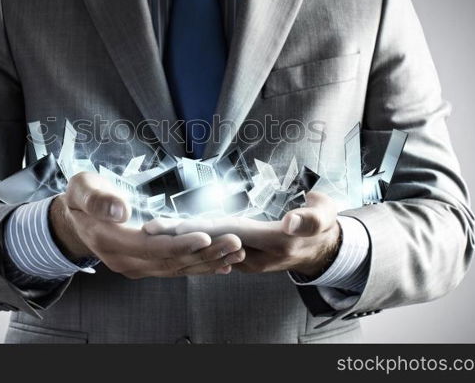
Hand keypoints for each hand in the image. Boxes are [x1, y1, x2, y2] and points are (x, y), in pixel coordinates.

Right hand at [49, 172, 245, 277]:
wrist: (75, 219)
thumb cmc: (82, 197)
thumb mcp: (82, 188)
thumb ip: (97, 198)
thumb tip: (120, 210)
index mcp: (110, 242)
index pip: (151, 247)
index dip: (179, 243)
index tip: (206, 236)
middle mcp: (125, 261)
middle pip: (170, 262)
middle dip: (205, 254)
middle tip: (234, 242)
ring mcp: (136, 267)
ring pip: (177, 269)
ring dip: (209, 262)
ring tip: (237, 251)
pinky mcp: (146, 266)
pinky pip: (176, 270)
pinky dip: (200, 267)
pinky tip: (224, 265)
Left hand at [143, 191, 340, 277]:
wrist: (323, 247)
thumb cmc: (324, 224)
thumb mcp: (324, 216)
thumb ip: (310, 218)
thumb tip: (293, 222)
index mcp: (273, 242)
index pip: (231, 233)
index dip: (203, 230)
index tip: (176, 227)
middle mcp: (256, 255)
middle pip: (212, 242)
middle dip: (180, 236)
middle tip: (150, 228)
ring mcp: (249, 258)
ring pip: (210, 247)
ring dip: (182, 240)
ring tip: (152, 230)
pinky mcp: (243, 256)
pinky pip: (215, 249)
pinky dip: (194, 242)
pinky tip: (174, 236)